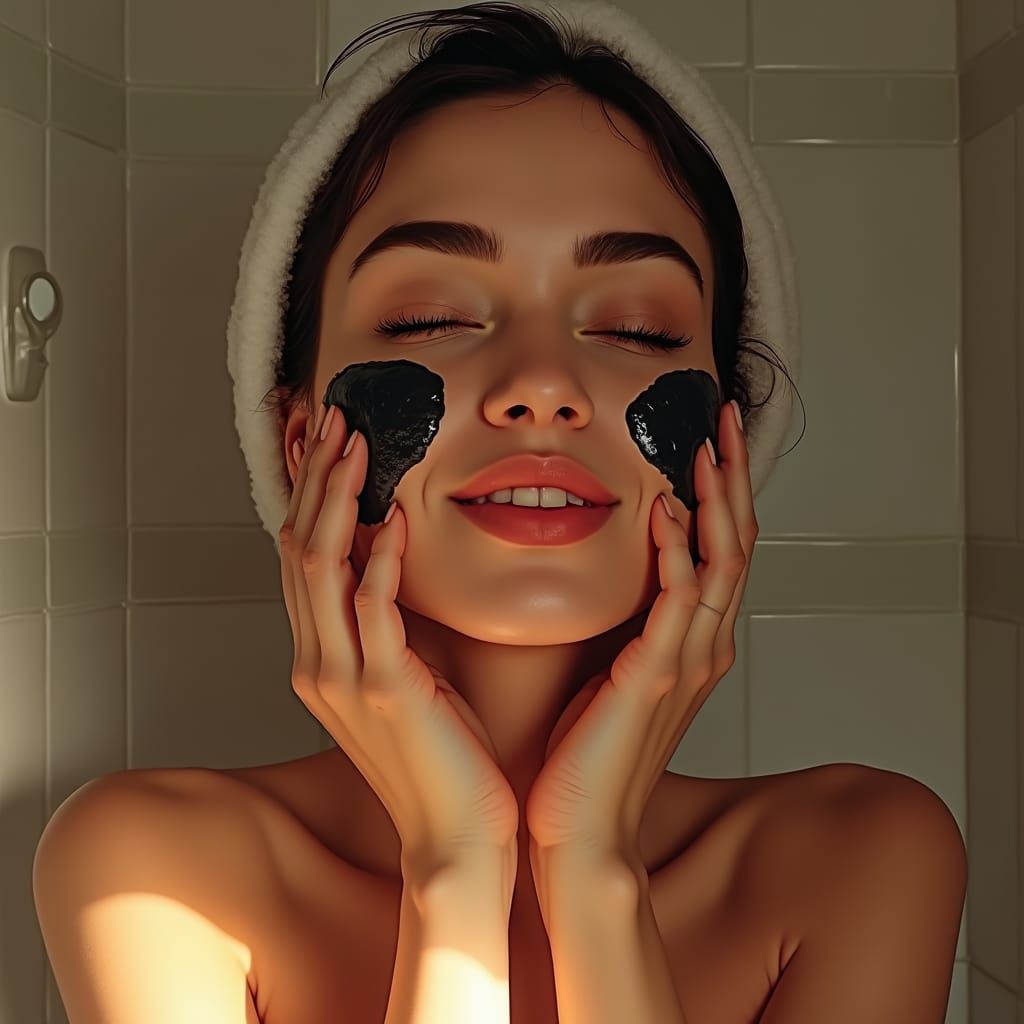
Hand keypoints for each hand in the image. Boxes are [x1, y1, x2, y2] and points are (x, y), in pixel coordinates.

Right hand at [280, 402, 518, 887]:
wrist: (457, 836)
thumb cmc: (444, 756)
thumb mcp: (407, 677)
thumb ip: (391, 621)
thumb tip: (397, 552)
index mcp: (324, 657)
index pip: (303, 556)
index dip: (311, 493)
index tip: (330, 441)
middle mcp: (319, 662)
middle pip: (300, 548)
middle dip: (316, 478)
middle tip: (337, 419)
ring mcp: (345, 678)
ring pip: (322, 567)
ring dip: (336, 499)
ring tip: (357, 443)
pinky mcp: (386, 691)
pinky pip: (372, 610)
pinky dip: (379, 559)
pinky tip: (394, 517)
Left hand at [524, 400, 757, 875]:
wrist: (580, 829)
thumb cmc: (588, 753)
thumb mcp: (613, 670)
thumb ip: (627, 621)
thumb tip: (613, 567)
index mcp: (690, 642)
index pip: (718, 550)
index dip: (722, 493)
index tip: (709, 441)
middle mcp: (701, 646)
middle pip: (734, 545)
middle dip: (733, 480)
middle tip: (725, 422)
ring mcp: (684, 662)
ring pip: (719, 565)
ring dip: (717, 502)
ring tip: (708, 448)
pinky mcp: (654, 678)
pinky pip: (677, 604)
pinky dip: (677, 556)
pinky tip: (667, 515)